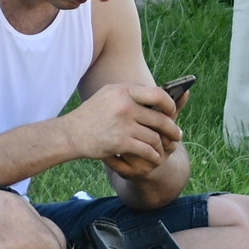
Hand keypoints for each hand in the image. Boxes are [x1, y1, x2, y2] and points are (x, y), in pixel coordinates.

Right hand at [63, 83, 182, 176]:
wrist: (70, 134)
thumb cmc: (92, 114)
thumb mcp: (109, 95)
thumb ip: (131, 93)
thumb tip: (158, 96)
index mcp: (124, 91)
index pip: (158, 94)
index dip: (170, 104)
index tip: (172, 111)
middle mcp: (125, 106)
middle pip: (160, 119)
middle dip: (172, 129)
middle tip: (177, 135)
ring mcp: (123, 125)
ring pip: (155, 137)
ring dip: (162, 145)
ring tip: (165, 148)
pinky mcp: (121, 142)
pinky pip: (147, 150)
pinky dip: (153, 155)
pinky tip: (154, 157)